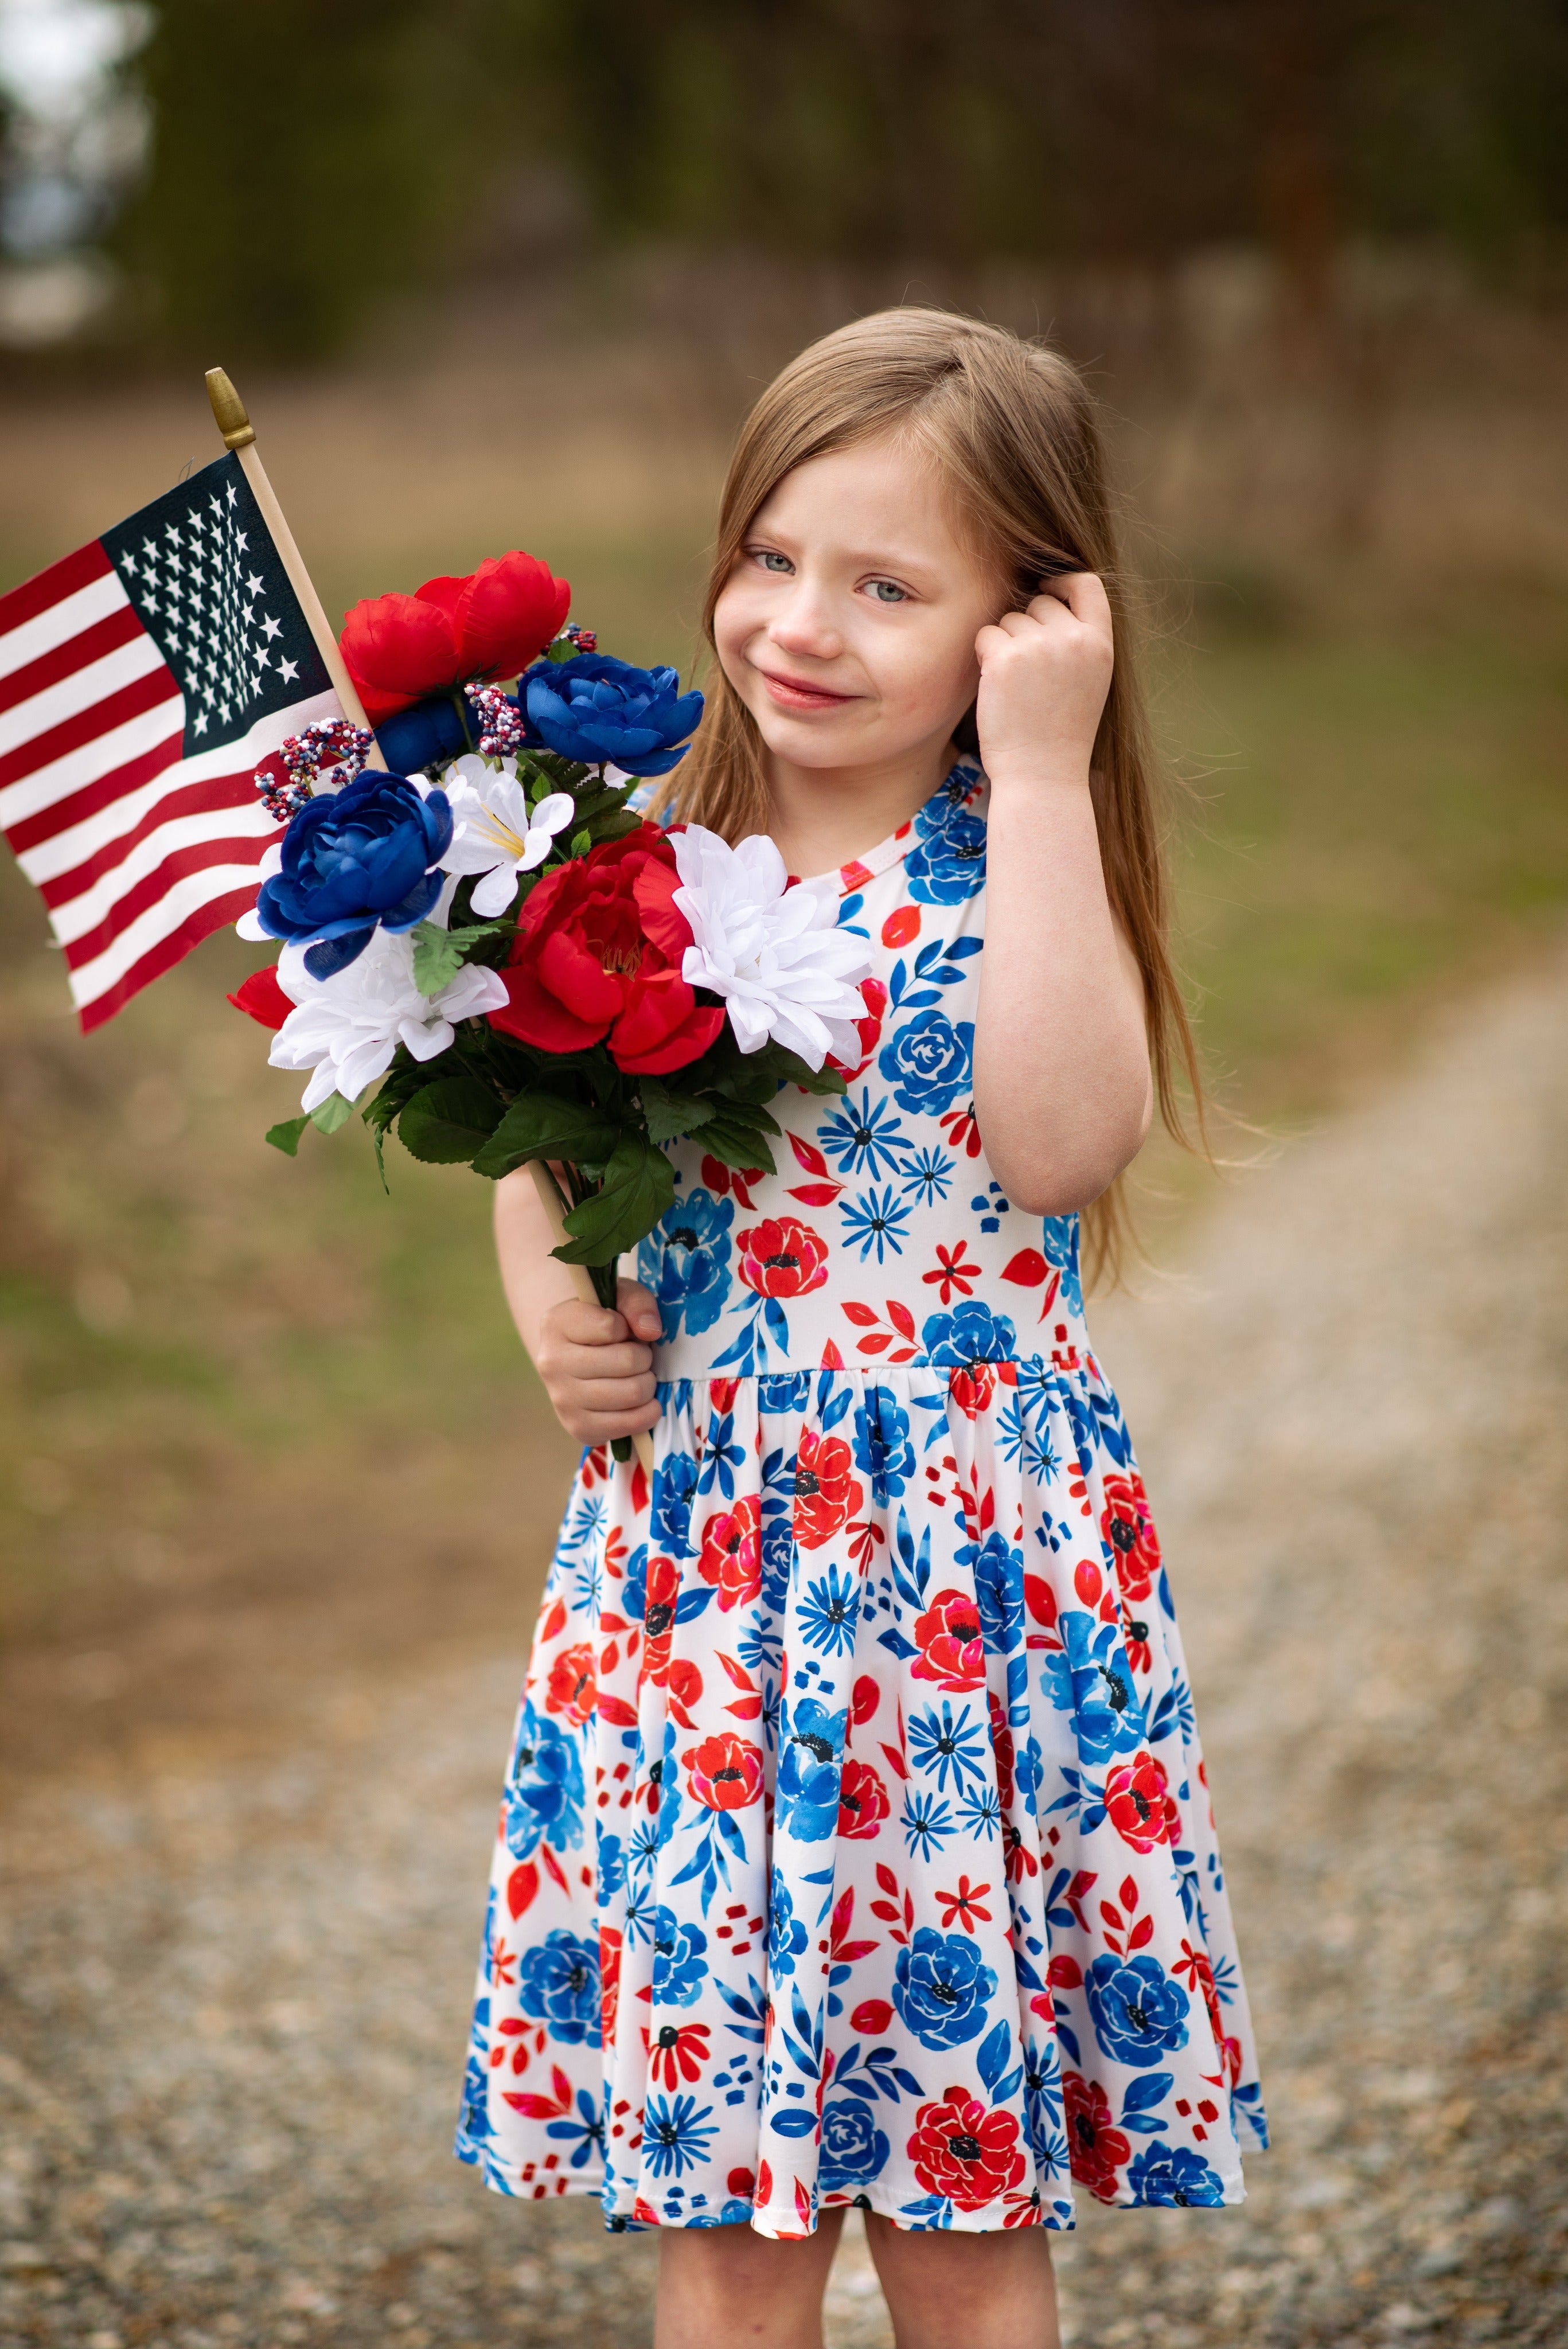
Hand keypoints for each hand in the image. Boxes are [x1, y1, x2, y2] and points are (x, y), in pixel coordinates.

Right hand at [532, 1278, 662, 1444]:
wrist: (577, 1357)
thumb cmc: (604, 1322)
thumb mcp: (620, 1297)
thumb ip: (637, 1304)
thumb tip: (650, 1331)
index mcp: (555, 1324)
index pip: (611, 1327)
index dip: (628, 1328)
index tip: (621, 1330)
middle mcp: (551, 1364)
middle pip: (627, 1362)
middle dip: (644, 1356)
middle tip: (636, 1355)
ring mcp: (562, 1400)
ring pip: (631, 1393)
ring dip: (648, 1383)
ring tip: (636, 1375)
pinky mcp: (578, 1428)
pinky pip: (629, 1425)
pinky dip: (646, 1413)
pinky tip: (640, 1401)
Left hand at [973, 572, 1113, 792]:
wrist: (1042, 775)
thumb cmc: (1061, 734)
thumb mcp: (1089, 681)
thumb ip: (1079, 640)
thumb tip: (1051, 596)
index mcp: (1101, 644)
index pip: (1088, 584)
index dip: (1064, 579)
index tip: (1047, 586)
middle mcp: (1073, 639)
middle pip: (1041, 602)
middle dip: (1028, 626)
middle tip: (1028, 672)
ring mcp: (1039, 646)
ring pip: (1011, 618)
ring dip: (1005, 644)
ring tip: (1017, 688)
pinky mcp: (1004, 658)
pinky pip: (986, 634)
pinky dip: (985, 657)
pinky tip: (997, 688)